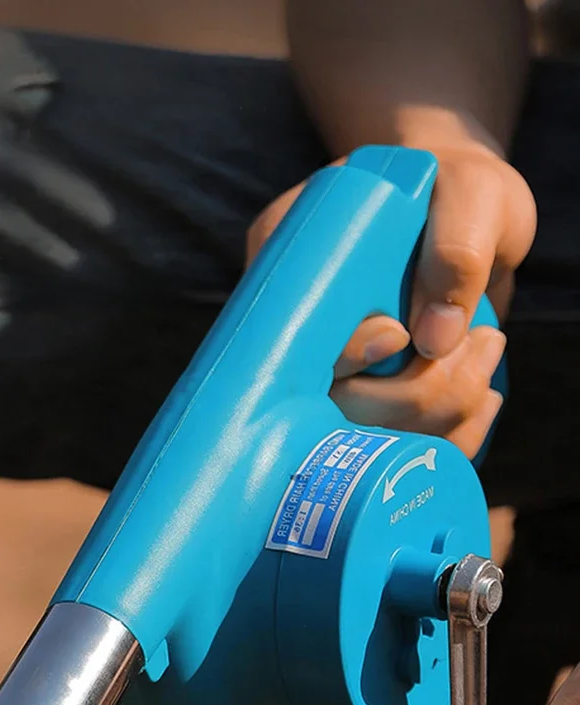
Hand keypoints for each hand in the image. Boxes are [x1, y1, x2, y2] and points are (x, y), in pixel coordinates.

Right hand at [246, 142, 535, 458]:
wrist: (463, 210)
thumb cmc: (458, 187)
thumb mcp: (469, 194)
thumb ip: (454, 250)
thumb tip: (430, 344)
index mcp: (289, 272)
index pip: (290, 346)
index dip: (343, 357)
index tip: (396, 334)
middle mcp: (297, 333)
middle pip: (332, 409)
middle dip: (415, 397)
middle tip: (480, 342)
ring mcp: (331, 374)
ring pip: (368, 439)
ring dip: (444, 413)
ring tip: (486, 351)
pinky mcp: (369, 401)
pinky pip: (397, 446)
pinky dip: (449, 434)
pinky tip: (481, 396)